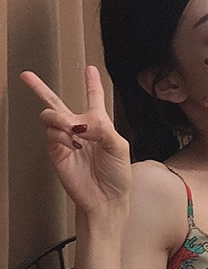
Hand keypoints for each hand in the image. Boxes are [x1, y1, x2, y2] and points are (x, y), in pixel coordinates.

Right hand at [20, 66, 131, 214]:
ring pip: (50, 115)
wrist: (106, 199)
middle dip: (40, 88)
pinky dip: (62, 135)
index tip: (91, 69)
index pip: (94, 99)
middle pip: (56, 103)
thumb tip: (80, 121)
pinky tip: (73, 144)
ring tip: (75, 132)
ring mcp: (65, 140)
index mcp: (99, 125)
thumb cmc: (117, 175)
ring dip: (62, 119)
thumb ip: (102, 128)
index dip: (92, 83)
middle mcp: (80, 129)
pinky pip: (51, 133)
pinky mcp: (56, 151)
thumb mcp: (120, 147)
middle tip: (26, 75)